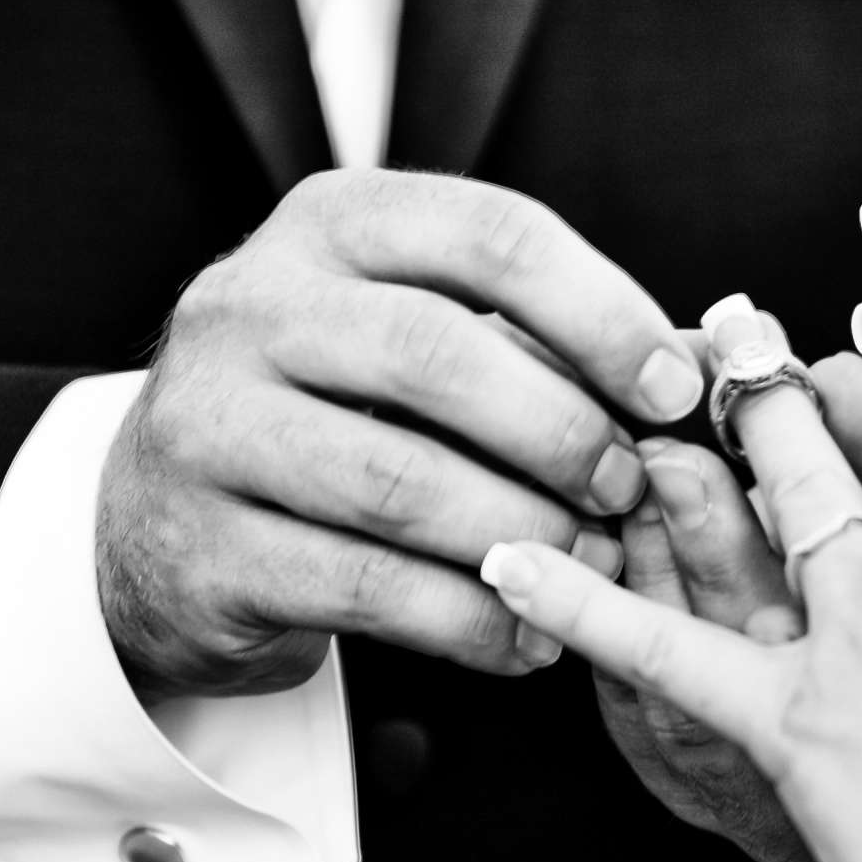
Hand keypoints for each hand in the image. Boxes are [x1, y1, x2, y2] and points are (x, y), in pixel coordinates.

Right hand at [98, 168, 705, 697]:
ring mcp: (209, 428)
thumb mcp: (418, 342)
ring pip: (398, 482)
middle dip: (561, 430)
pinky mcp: (203, 548)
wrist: (154, 523)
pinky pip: (366, 589)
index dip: (601, 312)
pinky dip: (470, 620)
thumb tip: (707, 364)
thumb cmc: (335, 416)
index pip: (487, 233)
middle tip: (626, 487)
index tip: (671, 389)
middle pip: (436, 352)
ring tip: (590, 567)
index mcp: (327, 225)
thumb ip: (541, 342)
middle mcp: (249, 307)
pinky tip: (527, 636)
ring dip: (524, 535)